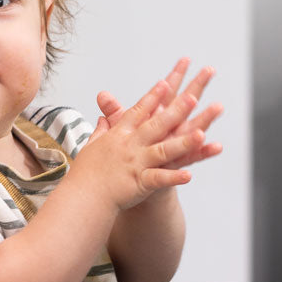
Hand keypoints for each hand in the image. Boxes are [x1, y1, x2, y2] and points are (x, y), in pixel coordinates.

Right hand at [67, 79, 207, 211]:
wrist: (81, 198)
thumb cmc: (85, 174)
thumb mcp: (91, 146)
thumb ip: (101, 131)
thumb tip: (103, 117)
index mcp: (118, 136)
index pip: (137, 112)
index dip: (153, 97)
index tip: (165, 83)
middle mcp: (129, 146)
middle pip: (156, 125)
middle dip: (175, 111)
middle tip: (192, 96)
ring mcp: (136, 164)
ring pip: (163, 150)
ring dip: (183, 142)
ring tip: (200, 134)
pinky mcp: (139, 183)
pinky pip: (159, 179)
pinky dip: (174, 178)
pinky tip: (189, 175)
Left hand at [95, 58, 223, 170]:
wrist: (136, 186)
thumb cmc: (131, 157)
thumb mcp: (123, 132)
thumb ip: (115, 113)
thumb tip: (101, 95)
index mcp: (156, 119)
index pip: (167, 93)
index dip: (175, 76)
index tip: (185, 59)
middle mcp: (170, 129)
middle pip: (185, 104)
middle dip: (197, 87)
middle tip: (209, 70)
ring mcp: (176, 145)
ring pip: (193, 129)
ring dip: (205, 118)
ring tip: (217, 107)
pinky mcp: (179, 163)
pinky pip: (194, 157)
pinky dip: (205, 152)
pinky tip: (217, 146)